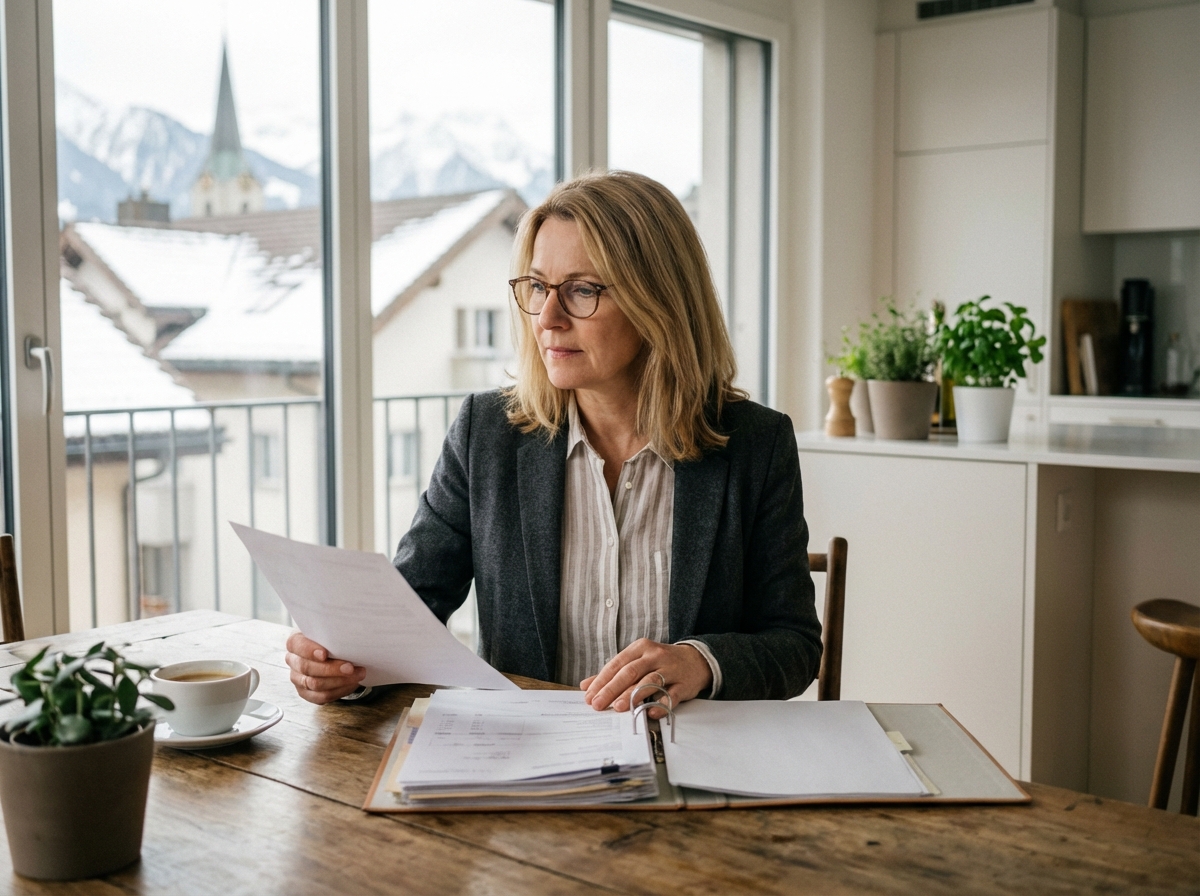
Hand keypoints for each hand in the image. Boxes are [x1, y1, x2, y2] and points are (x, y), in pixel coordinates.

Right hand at [285, 632, 365, 704]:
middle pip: (307, 668)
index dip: (309, 650)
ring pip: (315, 684)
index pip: (296, 645)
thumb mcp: (330, 632)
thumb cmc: (330, 640)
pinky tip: (351, 683)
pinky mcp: (306, 693)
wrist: (332, 653)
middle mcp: (293, 661)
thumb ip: (333, 632)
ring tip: (358, 675)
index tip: (324, 654)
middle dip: (331, 669)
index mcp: (295, 642)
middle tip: (350, 668)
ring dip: (339, 681)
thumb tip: (346, 634)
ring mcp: (298, 678)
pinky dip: (339, 690)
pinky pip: (321, 696)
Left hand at [581, 639, 711, 718]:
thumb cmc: (661, 662)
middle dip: (612, 689)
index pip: (617, 664)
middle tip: (598, 704)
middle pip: (630, 672)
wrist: (696, 660)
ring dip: (633, 695)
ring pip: (649, 681)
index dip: (602, 681)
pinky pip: (671, 695)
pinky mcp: (684, 684)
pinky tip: (650, 712)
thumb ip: (612, 673)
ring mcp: (671, 669)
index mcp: (640, 648)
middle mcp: (654, 656)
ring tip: (619, 707)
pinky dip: (661, 704)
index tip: (589, 696)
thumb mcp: (637, 660)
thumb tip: (586, 685)